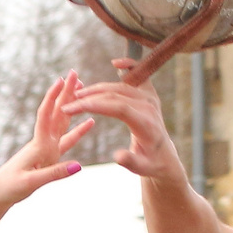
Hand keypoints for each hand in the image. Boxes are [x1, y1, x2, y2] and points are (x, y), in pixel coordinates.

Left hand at [0, 72, 94, 211]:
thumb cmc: (10, 188)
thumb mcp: (31, 183)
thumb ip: (55, 174)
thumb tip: (78, 166)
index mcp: (38, 146)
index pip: (46, 116)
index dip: (53, 98)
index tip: (61, 80)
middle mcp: (43, 142)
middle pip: (56, 112)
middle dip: (65, 92)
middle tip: (74, 73)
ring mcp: (47, 148)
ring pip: (62, 121)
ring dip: (72, 105)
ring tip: (83, 89)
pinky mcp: (49, 156)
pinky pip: (68, 140)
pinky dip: (79, 130)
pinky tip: (90, 122)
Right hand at [65, 60, 185, 182]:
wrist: (165, 155)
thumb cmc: (150, 163)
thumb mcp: (142, 168)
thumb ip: (130, 162)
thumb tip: (117, 156)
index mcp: (146, 123)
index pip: (117, 107)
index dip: (93, 105)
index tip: (72, 109)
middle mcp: (149, 106)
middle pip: (115, 94)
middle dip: (88, 98)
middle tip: (67, 104)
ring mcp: (150, 97)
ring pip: (119, 86)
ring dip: (97, 88)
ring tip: (77, 94)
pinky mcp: (149, 93)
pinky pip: (140, 75)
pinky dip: (129, 66)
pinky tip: (116, 63)